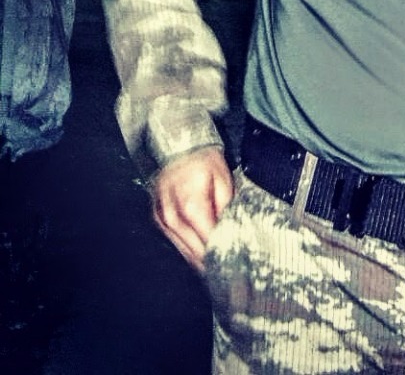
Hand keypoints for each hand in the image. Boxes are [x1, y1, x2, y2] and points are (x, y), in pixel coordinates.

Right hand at [151, 146, 233, 271]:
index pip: (208, 242)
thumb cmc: (204, 162)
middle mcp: (173, 217)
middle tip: (228, 268)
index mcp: (191, 207)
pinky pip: (174, 241)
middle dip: (211, 261)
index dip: (222, 253)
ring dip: (199, 259)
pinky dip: (187, 248)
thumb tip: (231, 230)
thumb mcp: (223, 180)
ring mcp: (163, 219)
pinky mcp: (158, 219)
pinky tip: (199, 254)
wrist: (179, 147)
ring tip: (216, 266)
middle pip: (194, 251)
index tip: (235, 261)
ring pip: (183, 250)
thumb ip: (226, 208)